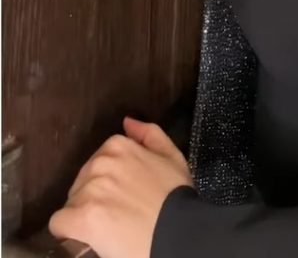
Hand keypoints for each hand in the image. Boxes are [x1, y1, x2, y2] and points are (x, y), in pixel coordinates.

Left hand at [49, 117, 192, 257]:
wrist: (177, 232)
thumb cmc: (176, 197)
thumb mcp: (171, 156)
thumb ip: (150, 134)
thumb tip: (127, 122)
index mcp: (118, 146)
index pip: (97, 163)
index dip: (108, 182)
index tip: (122, 196)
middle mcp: (100, 163)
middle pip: (82, 183)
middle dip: (94, 197)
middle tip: (116, 212)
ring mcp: (89, 190)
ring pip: (72, 203)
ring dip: (85, 215)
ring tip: (107, 226)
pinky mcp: (80, 217)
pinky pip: (59, 223)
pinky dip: (69, 232)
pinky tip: (87, 237)